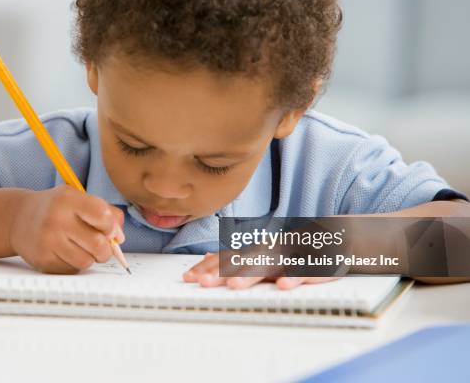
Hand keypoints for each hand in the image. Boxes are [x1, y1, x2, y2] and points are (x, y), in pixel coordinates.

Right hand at [10, 185, 124, 273]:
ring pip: (86, 261)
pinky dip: (74, 264)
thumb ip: (106, 212)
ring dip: (90, 258)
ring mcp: (47, 241)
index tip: (107, 229)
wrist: (18, 218)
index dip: (111, 226)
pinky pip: (71, 269)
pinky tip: (65, 253)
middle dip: (106, 249)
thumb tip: (119, 238)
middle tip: (101, 246)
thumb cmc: (57, 208)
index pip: (102, 215)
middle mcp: (56, 219)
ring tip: (82, 249)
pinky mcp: (42, 260)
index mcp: (68, 199)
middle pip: (98, 244)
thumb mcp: (79, 199)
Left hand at [183, 252, 340, 289]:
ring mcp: (293, 257)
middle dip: (222, 273)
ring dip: (252, 274)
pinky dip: (294, 278)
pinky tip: (283, 286)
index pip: (228, 258)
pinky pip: (305, 272)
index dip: (208, 267)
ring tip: (234, 286)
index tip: (189, 277)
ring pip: (270, 265)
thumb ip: (235, 257)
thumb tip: (205, 257)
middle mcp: (271, 251)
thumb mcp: (262, 254)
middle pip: (243, 262)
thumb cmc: (294, 251)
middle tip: (203, 283)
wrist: (337, 239)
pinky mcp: (316, 265)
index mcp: (257, 251)